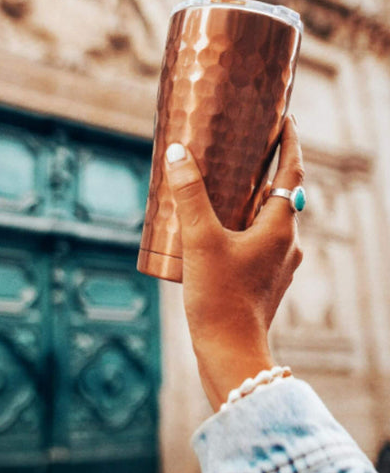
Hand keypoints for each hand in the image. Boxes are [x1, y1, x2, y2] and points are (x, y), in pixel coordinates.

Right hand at [165, 116, 303, 409]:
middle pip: (281, 194)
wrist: (229, 352)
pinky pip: (258, 239)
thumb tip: (178, 154)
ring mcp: (277, 262)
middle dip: (264, 169)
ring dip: (251, 199)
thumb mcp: (200, 240)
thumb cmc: (220, 298)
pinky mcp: (264, 279)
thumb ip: (188, 195)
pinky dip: (243, 224)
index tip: (284, 120)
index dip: (289, 143)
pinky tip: (217, 228)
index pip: (292, 172)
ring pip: (268, 219)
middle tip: (242, 148)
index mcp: (279, 226)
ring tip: (224, 186)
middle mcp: (286, 242)